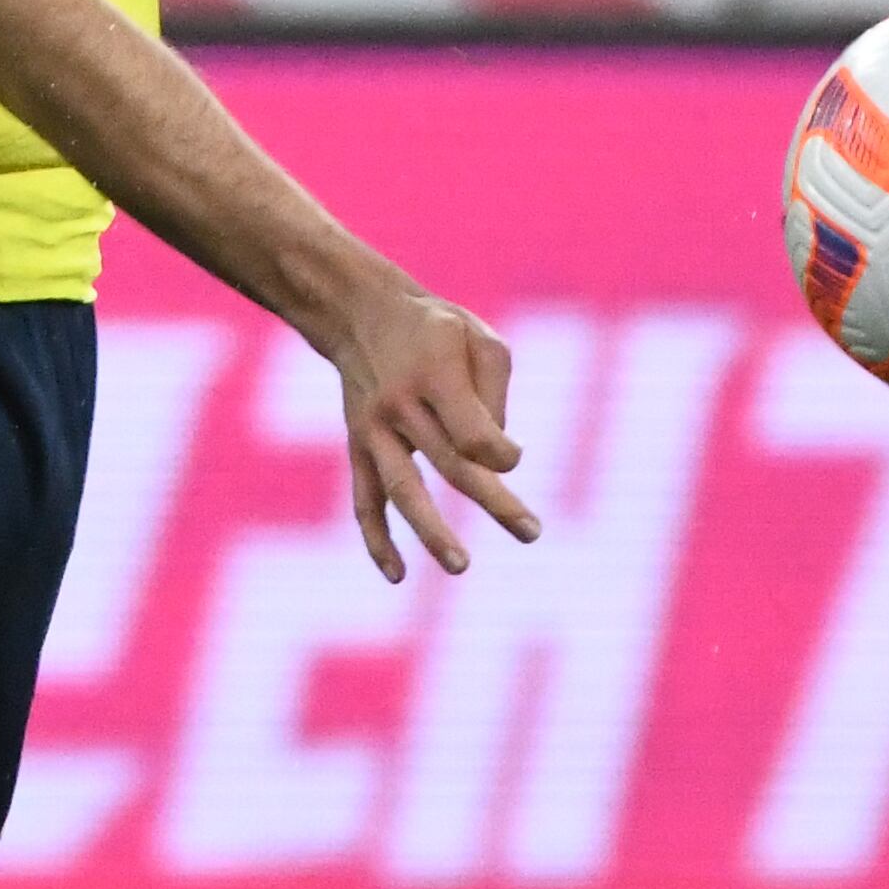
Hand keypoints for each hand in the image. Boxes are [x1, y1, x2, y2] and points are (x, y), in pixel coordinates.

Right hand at [322, 273, 538, 580]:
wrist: (359, 313)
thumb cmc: (435, 329)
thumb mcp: (478, 337)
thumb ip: (496, 392)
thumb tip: (497, 459)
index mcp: (434, 374)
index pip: (471, 431)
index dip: (500, 453)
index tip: (513, 458)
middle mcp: (400, 405)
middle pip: (449, 463)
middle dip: (494, 500)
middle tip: (531, 531)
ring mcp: (373, 429)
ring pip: (402, 490)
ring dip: (432, 531)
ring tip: (461, 566)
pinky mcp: (357, 447)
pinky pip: (364, 500)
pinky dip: (376, 539)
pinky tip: (397, 575)